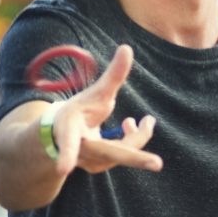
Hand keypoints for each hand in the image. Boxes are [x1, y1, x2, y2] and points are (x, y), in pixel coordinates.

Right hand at [50, 45, 161, 174]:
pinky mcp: (99, 166)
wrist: (60, 137)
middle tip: (157, 163)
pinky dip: (135, 138)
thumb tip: (127, 47)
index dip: (67, 153)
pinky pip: (125, 154)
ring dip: (139, 134)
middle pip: (109, 154)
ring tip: (146, 121)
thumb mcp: (94, 93)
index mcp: (68, 130)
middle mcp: (78, 149)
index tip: (63, 169)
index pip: (68, 142)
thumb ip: (113, 75)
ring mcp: (89, 161)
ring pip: (124, 151)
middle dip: (135, 157)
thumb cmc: (78, 112)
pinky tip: (132, 125)